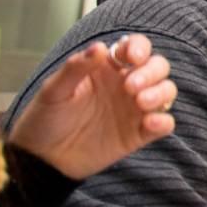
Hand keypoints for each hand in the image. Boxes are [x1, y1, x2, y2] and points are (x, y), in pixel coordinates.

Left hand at [8, 34, 176, 179]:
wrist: (41, 159)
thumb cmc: (44, 119)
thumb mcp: (54, 90)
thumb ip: (76, 68)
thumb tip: (100, 47)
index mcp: (107, 68)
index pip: (134, 48)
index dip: (139, 47)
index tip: (132, 57)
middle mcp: (126, 85)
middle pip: (157, 67)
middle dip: (151, 72)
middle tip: (131, 87)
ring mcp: (134, 110)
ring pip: (166, 91)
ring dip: (161, 93)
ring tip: (141, 103)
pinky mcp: (138, 134)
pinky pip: (163, 124)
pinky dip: (163, 121)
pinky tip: (149, 123)